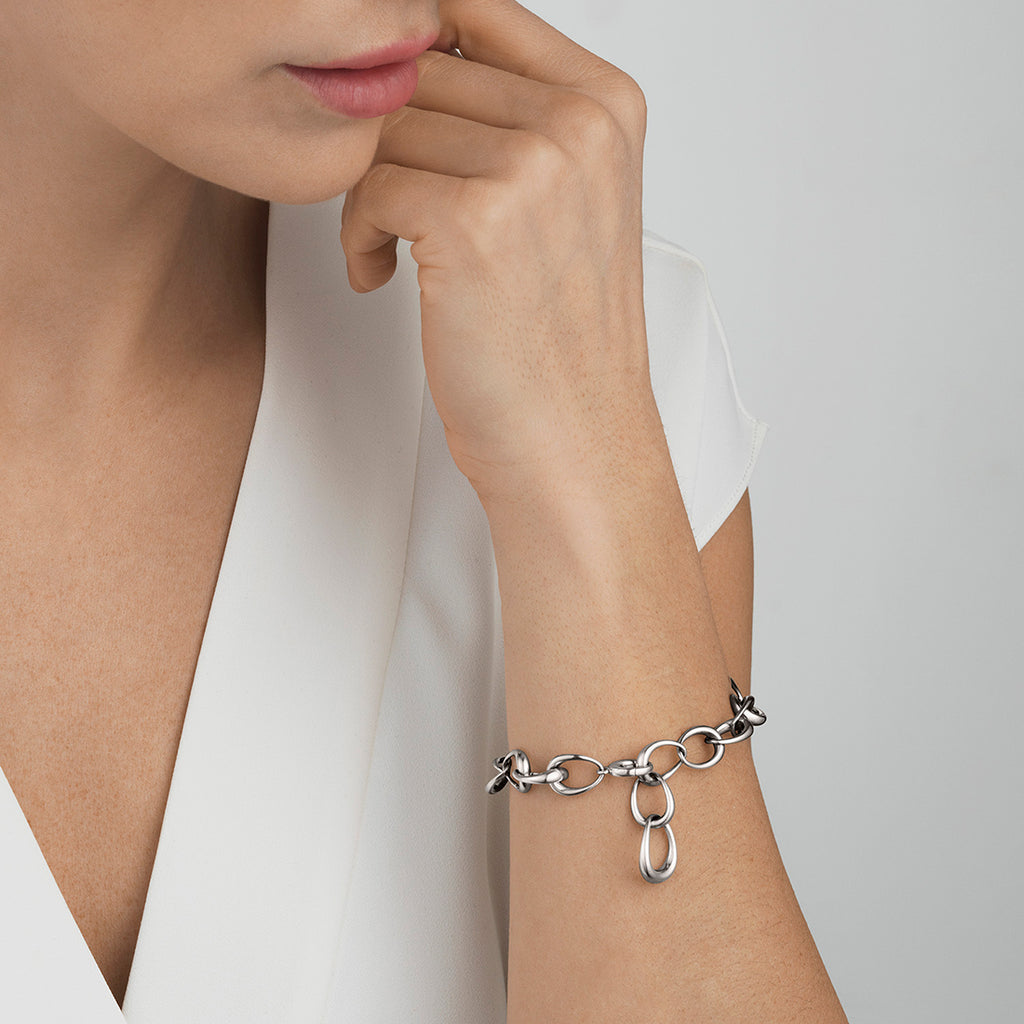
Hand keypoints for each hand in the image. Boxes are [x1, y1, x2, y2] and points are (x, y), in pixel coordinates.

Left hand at [341, 0, 654, 502]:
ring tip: (392, 250)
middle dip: (389, 141)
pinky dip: (357, 233)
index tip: (398, 120)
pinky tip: (383, 275)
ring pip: (387, 128)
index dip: (414, 55)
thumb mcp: (565, 203)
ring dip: (368, 191)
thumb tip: (418, 51)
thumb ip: (514, 116)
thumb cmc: (559, 337)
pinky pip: (367, 183)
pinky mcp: (474, 220)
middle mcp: (579, 122)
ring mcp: (532, 167)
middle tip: (394, 206)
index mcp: (608, 104)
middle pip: (421, 70)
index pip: (477, 9)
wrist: (573, 436)